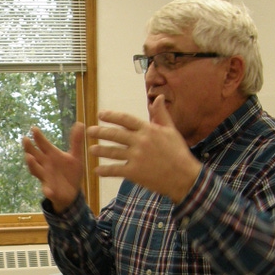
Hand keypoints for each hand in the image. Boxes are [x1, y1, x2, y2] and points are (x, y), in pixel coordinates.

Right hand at [22, 124, 85, 212]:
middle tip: (25, 139)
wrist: (72, 192)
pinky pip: (48, 191)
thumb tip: (80, 123)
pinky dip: (47, 191)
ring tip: (29, 158)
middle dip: (29, 148)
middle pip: (35, 155)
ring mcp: (46, 178)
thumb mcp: (76, 156)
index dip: (38, 137)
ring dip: (32, 165)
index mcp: (51, 155)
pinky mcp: (51, 191)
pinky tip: (48, 191)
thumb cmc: (71, 172)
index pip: (43, 144)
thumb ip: (76, 141)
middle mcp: (45, 165)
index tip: (34, 128)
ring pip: (36, 171)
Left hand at [87, 95, 202, 202]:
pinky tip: (97, 171)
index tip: (101, 115)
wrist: (184, 177)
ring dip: (100, 150)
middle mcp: (140, 141)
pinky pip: (116, 170)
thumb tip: (158, 97)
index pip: (126, 119)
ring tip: (91, 150)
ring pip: (113, 152)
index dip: (111, 116)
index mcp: (149, 129)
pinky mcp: (134, 172)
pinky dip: (105, 171)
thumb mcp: (171, 131)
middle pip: (115, 135)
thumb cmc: (178, 153)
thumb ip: (161, 114)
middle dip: (101, 132)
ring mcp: (136, 157)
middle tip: (90, 131)